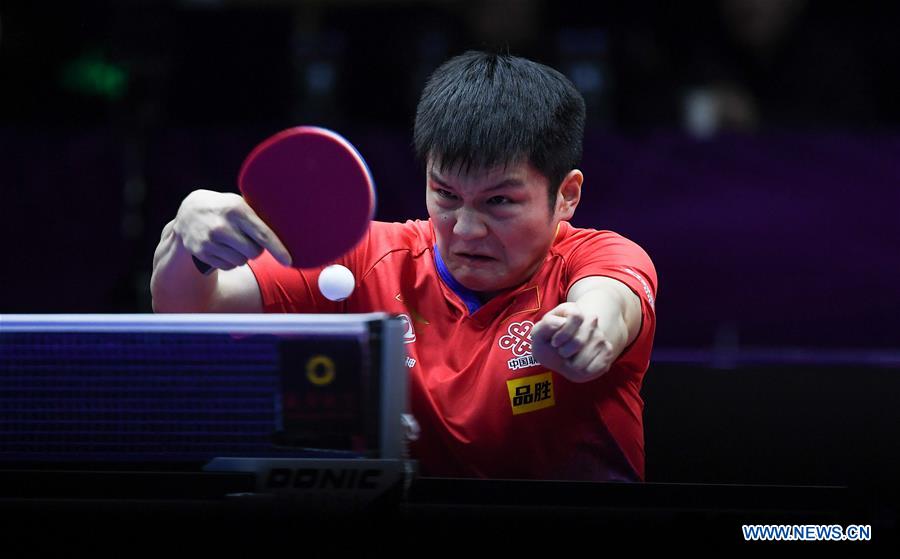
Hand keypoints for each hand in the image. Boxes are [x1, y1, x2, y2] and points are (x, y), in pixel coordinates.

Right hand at [172, 189, 291, 270]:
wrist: (189, 213)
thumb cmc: (225, 209)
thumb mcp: (239, 204)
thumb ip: (258, 217)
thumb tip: (287, 231)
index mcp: (236, 210)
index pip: (262, 234)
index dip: (277, 249)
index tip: (288, 261)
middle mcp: (222, 225)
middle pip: (254, 252)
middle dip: (256, 250)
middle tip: (248, 240)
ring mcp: (210, 240)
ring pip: (241, 261)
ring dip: (242, 256)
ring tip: (232, 242)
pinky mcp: (201, 252)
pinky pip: (228, 267)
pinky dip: (230, 261)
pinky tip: (222, 248)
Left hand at [531, 302, 616, 382]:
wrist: (561, 356)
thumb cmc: (549, 343)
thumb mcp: (539, 334)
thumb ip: (546, 325)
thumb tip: (561, 322)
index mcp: (572, 310)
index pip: (575, 316)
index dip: (562, 334)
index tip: (554, 342)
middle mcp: (591, 320)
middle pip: (578, 341)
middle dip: (565, 351)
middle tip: (561, 352)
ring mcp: (600, 335)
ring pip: (586, 356)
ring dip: (573, 363)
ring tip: (569, 359)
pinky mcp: (607, 350)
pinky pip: (595, 367)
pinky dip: (584, 371)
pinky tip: (579, 364)